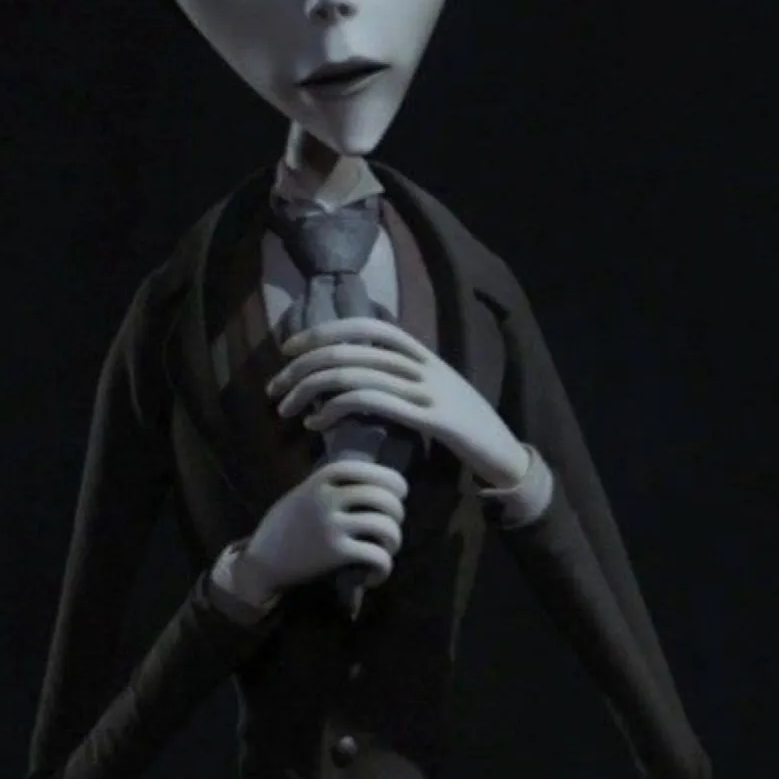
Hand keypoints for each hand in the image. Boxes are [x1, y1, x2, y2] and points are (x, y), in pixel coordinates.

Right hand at [235, 458, 408, 607]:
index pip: (368, 470)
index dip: (391, 479)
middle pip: (384, 498)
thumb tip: (373, 482)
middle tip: (392, 526)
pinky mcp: (335, 554)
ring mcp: (332, 526)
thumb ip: (331, 486)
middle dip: (397, 513)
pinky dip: (384, 567)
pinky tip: (376, 574)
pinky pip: (377, 557)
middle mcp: (328, 498)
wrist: (260, 561)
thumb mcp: (303, 493)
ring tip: (386, 550)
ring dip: (394, 541)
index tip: (401, 492)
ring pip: (386, 527)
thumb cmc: (285, 526)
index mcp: (321, 479)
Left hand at [268, 316, 529, 487]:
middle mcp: (422, 364)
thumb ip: (401, 376)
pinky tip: (316, 425)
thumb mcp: (433, 390)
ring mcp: (427, 389)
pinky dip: (333, 410)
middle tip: (274, 387)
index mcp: (422, 352)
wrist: (504, 452)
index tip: (289, 349)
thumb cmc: (464, 426)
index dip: (323, 331)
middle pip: (348, 351)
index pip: (364, 326)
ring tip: (286, 410)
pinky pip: (371, 403)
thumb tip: (357, 371)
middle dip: (301, 367)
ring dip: (308, 392)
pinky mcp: (429, 417)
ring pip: (353, 375)